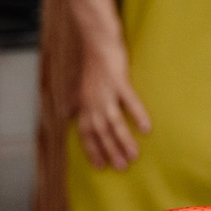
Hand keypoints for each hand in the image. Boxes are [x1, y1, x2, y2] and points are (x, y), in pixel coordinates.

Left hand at [72, 48, 151, 171]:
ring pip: (114, 122)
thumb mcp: (79, 86)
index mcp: (84, 105)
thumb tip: (64, 114)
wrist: (98, 41)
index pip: (86, 134)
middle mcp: (92, 102)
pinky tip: (146, 128)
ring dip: (123, 141)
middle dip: (110, 152)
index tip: (100, 167)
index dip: (92, 151)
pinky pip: (129, 101)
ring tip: (134, 156)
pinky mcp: (119, 81)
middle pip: (100, 133)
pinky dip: (137, 115)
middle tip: (121, 168)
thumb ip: (73, 102)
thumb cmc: (92, 65)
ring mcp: (105, 92)